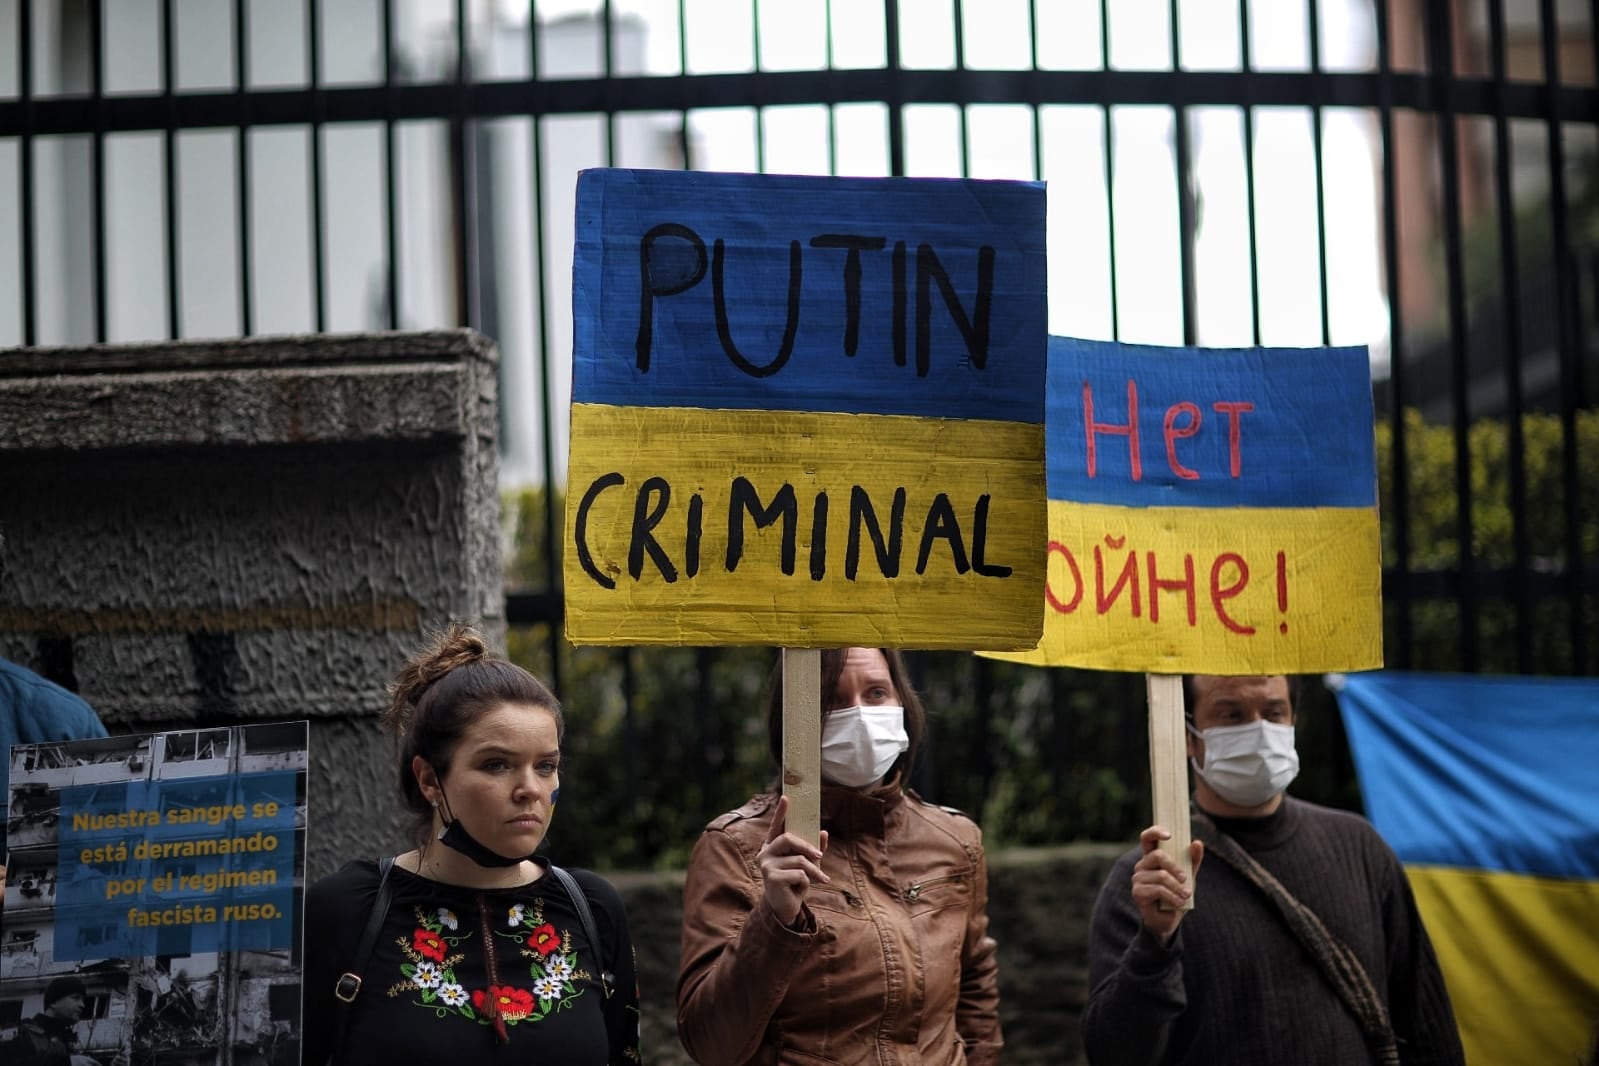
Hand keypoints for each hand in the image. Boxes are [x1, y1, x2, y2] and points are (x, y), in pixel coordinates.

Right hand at [757, 795, 829, 926]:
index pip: (776, 825)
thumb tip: (823, 833)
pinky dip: (807, 882)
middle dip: (807, 847)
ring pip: (798, 859)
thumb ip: (814, 848)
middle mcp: (765, 853)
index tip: (786, 797)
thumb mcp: (806, 864)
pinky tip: (802, 888)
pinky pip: (799, 874)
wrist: (786, 907)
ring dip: (813, 871)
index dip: (781, 812)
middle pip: (788, 838)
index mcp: (772, 846)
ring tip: (821, 879)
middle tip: (820, 857)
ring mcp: (766, 865)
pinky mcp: (771, 878)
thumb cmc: (795, 882)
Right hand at [1130, 825, 1203, 944]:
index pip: (1147, 838)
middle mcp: (1142, 865)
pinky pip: (1158, 889)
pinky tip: (1179, 903)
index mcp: (1152, 857)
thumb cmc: (1177, 894)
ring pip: (1161, 875)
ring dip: (1178, 887)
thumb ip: (1193, 860)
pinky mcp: (1138, 892)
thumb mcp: (1188, 875)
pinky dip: (1173, 897)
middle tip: (1185, 878)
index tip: (1169, 835)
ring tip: (1186, 895)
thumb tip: (1197, 842)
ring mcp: (1138, 878)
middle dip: (1175, 867)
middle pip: (1158, 855)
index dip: (1155, 832)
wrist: (1169, 919)